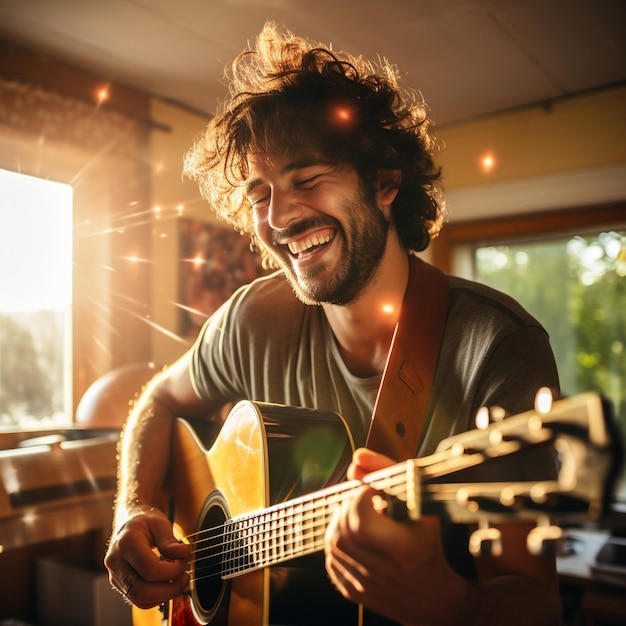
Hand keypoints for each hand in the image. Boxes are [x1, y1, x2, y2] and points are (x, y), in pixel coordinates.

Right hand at [104, 507, 190, 608]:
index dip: (172, 570)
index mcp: (126, 543)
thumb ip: (170, 540)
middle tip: (185, 577)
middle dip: (169, 589)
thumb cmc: (144, 521)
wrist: (128, 522)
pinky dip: (157, 597)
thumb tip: (184, 553)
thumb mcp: (159, 522)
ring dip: (165, 596)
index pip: (150, 569)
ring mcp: (115, 575)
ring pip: (140, 600)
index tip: (184, 560)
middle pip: (142, 591)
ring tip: (179, 580)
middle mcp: (116, 562)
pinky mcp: (120, 584)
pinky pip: (138, 600)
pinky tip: (168, 584)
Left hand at [324, 449, 471, 624]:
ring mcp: (366, 584)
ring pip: (332, 545)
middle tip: (360, 500)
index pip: (360, 519)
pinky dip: (336, 543)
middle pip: (343, 530)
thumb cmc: (428, 546)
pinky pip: (332, 562)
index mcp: (402, 549)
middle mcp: (382, 570)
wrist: (433, 595)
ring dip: (338, 522)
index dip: (361, 496)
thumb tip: (358, 460)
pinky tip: (350, 535)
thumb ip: (388, 474)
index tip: (372, 490)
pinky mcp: (354, 593)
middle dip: (347, 507)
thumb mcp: (420, 506)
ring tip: (354, 514)